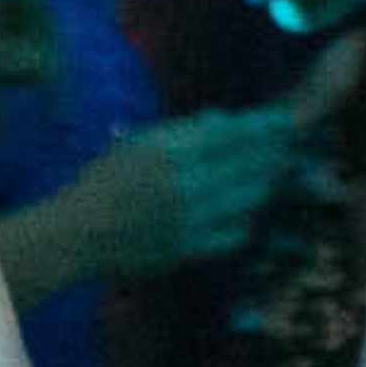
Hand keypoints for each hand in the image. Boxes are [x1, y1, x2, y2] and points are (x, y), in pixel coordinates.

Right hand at [84, 107, 301, 268]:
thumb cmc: (104, 183)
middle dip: (274, 152)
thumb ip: (184, 132)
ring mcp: (192, 217)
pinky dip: (246, 219)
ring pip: (250, 196)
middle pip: (249, 163)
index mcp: (170, 151)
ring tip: (274, 173)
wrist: (78, 234)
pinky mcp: (192, 247)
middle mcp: (187, 181)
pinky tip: (247, 211)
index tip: (283, 120)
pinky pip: (237, 232)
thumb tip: (226, 120)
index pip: (234, 133)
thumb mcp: (137, 144)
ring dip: (266, 182)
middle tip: (287, 145)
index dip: (265, 126)